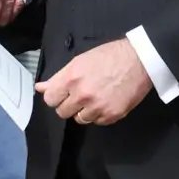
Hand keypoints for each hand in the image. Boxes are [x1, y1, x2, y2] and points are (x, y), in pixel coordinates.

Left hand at [36, 39, 151, 125]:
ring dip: (83, 111)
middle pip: (62, 112)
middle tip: (78, 95)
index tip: (61, 94)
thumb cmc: (108, 56)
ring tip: (93, 98)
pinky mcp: (112, 115)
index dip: (55, 97)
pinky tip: (105, 102)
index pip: (50, 99)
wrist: (138, 61)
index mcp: (71, 78)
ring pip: (79, 119)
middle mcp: (82, 95)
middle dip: (68, 104)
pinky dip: (99, 115)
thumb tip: (40, 87)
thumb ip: (58, 77)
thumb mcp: (79, 62)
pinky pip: (97, 122)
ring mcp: (97, 107)